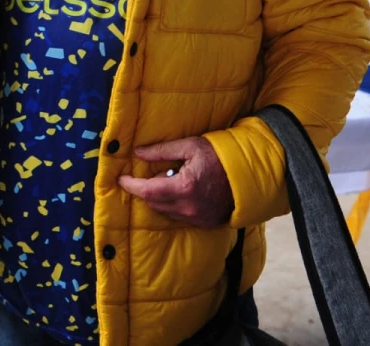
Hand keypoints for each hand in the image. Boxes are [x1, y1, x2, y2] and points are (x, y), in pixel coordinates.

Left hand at [118, 136, 233, 227]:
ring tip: (172, 180)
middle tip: (153, 174)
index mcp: (184, 187)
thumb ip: (162, 150)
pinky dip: (174, 206)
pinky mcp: (204, 224)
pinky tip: (183, 192)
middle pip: (154, 203)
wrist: (249, 175)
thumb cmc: (220, 156)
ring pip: (165, 211)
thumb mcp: (190, 146)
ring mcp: (196, 218)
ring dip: (161, 198)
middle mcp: (188, 207)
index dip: (131, 185)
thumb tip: (138, 152)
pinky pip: (179, 217)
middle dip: (147, 189)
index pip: (147, 191)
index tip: (121, 179)